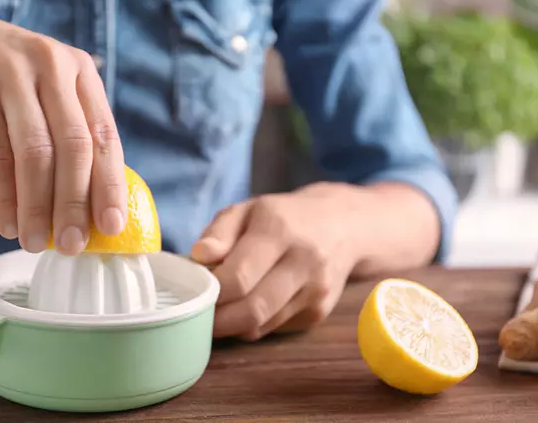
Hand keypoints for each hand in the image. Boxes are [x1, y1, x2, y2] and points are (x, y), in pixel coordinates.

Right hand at [0, 9, 126, 254]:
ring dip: (38, 206)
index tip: (112, 226)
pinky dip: (3, 196)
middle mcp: (53, 67)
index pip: (105, 135)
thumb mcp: (47, 89)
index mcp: (80, 71)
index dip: (110, 185)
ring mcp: (12, 74)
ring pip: (35, 153)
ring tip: (36, 242)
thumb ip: (71, 131)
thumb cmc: (7, 80)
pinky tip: (7, 223)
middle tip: (74, 245)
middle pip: (74, 147)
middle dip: (76, 203)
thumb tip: (91, 207)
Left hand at [190, 183, 362, 340]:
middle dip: (218, 319)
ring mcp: (316, 291)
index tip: (193, 291)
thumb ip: (219, 232)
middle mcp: (304, 262)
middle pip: (252, 309)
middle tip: (197, 314)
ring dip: (233, 324)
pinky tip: (248, 305)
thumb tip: (198, 257)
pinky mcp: (319, 312)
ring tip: (218, 309)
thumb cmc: (285, 216)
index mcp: (280, 230)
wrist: (345, 225)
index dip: (210, 292)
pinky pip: (274, 328)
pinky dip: (253, 323)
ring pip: (262, 325)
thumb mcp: (249, 209)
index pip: (238, 277)